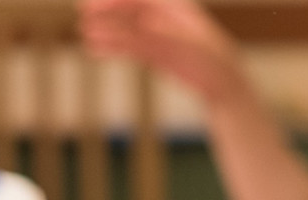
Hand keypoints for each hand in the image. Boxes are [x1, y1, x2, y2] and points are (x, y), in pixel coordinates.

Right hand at [81, 0, 247, 103]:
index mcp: (174, 8)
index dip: (116, 0)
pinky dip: (112, 47)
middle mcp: (162, 18)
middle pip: (128, 8)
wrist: (223, 84)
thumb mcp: (193, 47)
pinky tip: (95, 50)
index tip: (96, 6)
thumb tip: (144, 24)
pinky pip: (128, 46)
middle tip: (84, 14)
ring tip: (87, 34)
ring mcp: (157, 34)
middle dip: (106, 10)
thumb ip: (168, 35)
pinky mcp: (154, 52)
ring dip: (106, 29)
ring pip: (125, 28)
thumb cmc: (214, 61)